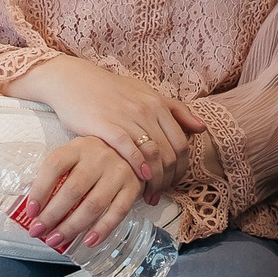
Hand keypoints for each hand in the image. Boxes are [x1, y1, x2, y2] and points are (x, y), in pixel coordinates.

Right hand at [10, 56, 206, 195]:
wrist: (76, 81)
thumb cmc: (112, 91)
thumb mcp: (146, 94)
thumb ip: (175, 110)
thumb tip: (202, 128)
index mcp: (158, 104)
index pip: (181, 143)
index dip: (181, 168)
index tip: (174, 183)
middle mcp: (146, 110)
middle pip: (169, 152)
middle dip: (169, 179)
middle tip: (161, 194)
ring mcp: (127, 117)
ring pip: (152, 154)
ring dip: (155, 180)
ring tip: (149, 194)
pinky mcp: (106, 125)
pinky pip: (128, 149)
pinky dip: (138, 165)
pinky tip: (140, 178)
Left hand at [16, 136, 146, 254]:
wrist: (131, 152)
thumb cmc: (92, 159)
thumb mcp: (73, 156)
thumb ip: (54, 176)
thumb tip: (28, 205)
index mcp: (77, 148)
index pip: (55, 165)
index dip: (40, 189)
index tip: (31, 211)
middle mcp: (98, 157)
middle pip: (73, 189)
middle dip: (52, 215)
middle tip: (38, 232)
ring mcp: (117, 172)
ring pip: (93, 204)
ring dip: (72, 226)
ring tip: (56, 240)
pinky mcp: (132, 188)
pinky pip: (118, 212)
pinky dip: (102, 229)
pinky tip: (89, 241)